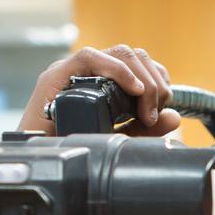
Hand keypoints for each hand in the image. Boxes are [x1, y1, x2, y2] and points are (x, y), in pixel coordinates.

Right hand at [18, 44, 180, 137]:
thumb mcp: (118, 140)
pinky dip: (117, 70)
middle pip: (134, 56)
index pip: (139, 65)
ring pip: (119, 53)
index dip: (158, 80)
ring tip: (145, 108)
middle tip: (154, 113)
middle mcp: (90, 71)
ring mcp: (73, 70)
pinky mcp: (57, 75)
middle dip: (154, 82)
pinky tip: (134, 90)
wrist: (39, 161)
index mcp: (104, 81)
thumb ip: (145, 130)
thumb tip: (174, 117)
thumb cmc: (72, 149)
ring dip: (141, 79)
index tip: (163, 107)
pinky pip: (90, 58)